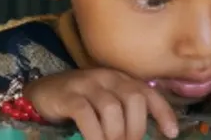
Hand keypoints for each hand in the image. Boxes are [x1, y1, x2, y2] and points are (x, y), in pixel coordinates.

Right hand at [23, 69, 178, 139]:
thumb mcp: (104, 102)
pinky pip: (86, 115)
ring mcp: (85, 84)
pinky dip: (94, 135)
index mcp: (119, 79)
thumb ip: (124, 112)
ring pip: (112, 108)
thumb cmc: (77, 102)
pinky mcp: (67, 96)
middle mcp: (105, 77)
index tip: (170, 134)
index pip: (147, 92)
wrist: (40, 94)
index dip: (163, 112)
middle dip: (137, 128)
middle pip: (134, 98)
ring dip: (116, 135)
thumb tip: (143, 136)